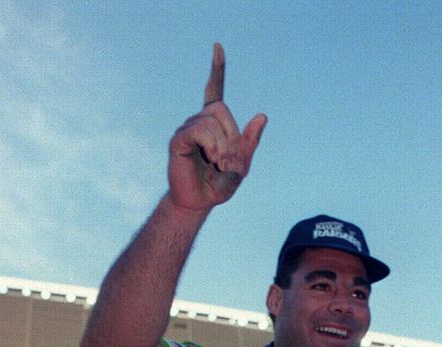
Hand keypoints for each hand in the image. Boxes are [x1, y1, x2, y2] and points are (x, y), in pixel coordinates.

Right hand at [167, 43, 266, 212]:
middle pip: (220, 108)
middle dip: (231, 134)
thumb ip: (251, 143)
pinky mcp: (179, 140)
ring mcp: (186, 129)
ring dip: (222, 145)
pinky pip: (200, 130)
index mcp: (213, 126)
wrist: (198, 203)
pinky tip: (212, 159)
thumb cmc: (218, 185)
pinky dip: (212, 145)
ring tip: (218, 163)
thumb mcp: (241, 165)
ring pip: (212, 121)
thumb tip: (262, 116)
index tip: (218, 47)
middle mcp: (197, 122)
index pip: (214, 91)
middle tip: (228, 159)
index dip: (217, 70)